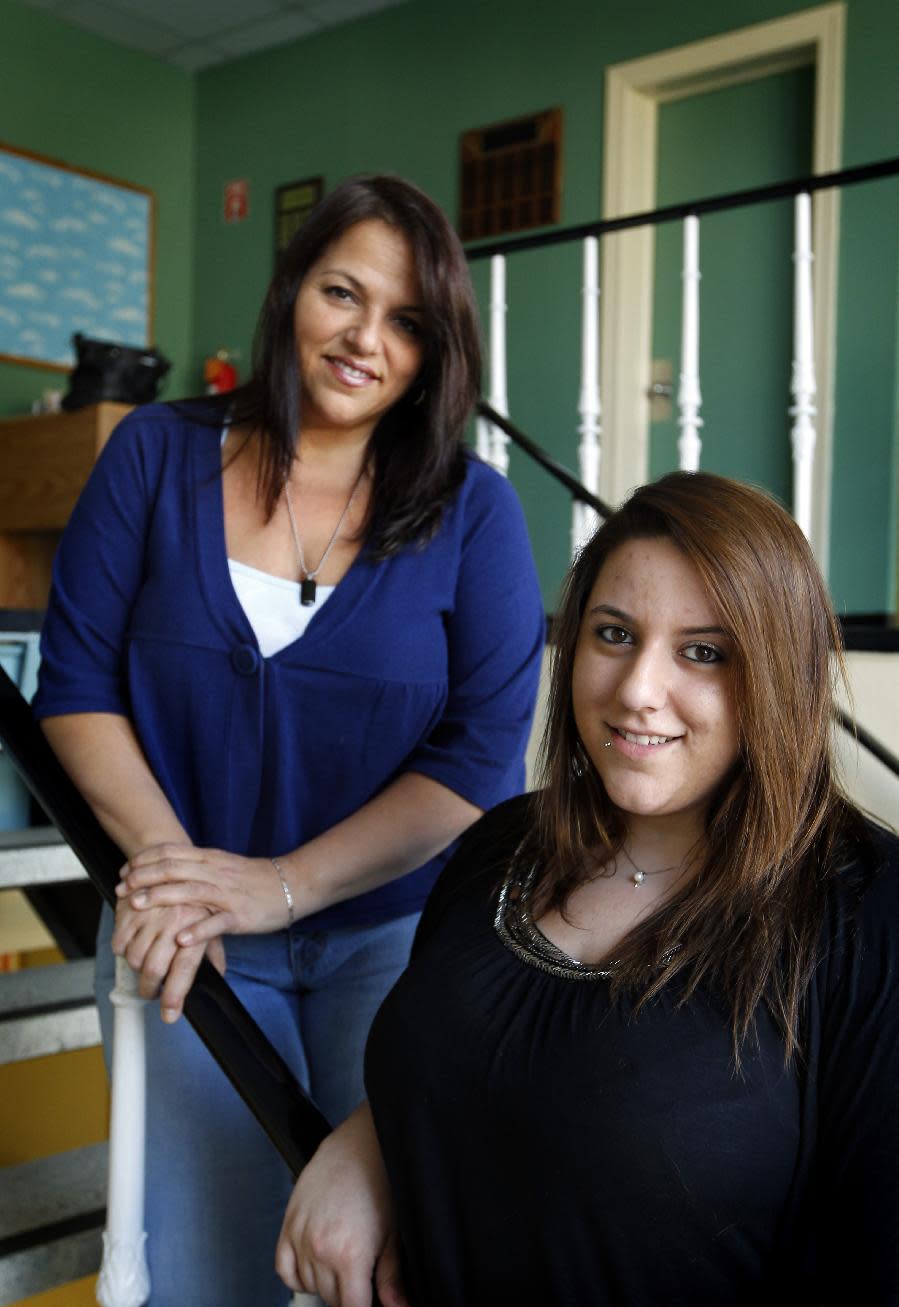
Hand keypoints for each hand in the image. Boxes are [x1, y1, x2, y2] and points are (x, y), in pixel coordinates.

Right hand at [111, 880, 224, 1021]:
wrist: (168, 850)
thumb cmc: (192, 888)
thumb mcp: (210, 915)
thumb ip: (212, 947)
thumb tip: (219, 975)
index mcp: (197, 924)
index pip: (185, 969)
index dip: (175, 997)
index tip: (169, 1015)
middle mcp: (173, 920)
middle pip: (153, 970)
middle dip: (149, 989)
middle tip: (150, 992)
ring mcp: (149, 914)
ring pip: (133, 957)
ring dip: (135, 968)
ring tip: (143, 965)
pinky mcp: (129, 907)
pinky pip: (119, 940)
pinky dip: (121, 949)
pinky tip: (131, 944)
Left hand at [115, 842, 290, 946]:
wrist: (291, 884)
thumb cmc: (255, 878)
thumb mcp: (223, 865)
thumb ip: (198, 865)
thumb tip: (169, 868)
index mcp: (210, 858)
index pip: (171, 852)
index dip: (144, 860)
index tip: (125, 871)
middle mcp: (215, 872)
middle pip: (173, 868)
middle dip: (143, 878)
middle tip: (122, 889)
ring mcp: (227, 893)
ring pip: (189, 891)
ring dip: (159, 897)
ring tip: (135, 906)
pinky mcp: (240, 915)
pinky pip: (216, 922)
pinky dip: (197, 930)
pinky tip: (179, 939)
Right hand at [275, 1107, 408, 1306]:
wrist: (359, 1143)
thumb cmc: (381, 1182)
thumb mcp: (394, 1234)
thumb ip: (391, 1279)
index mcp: (350, 1256)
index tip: (367, 1300)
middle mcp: (321, 1250)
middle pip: (331, 1300)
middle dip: (348, 1295)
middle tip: (363, 1277)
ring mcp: (301, 1237)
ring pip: (309, 1285)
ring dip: (325, 1284)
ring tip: (344, 1265)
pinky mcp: (288, 1224)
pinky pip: (284, 1269)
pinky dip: (297, 1275)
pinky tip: (315, 1267)